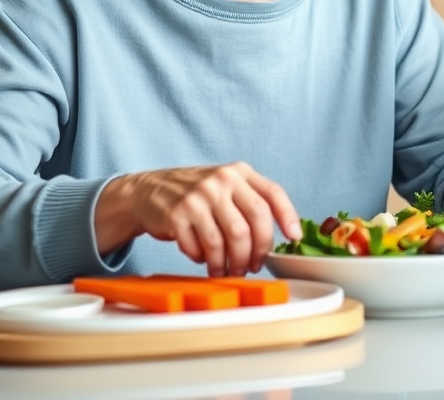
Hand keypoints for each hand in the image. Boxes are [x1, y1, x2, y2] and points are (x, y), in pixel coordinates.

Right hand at [96, 162, 301, 275]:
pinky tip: (205, 260)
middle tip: (252, 266)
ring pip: (227, 240)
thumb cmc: (196, 193)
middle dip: (256, 251)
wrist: (148, 189)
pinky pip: (200, 248)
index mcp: (239, 172)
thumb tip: (279, 235)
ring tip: (229, 270)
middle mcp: (222, 180)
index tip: (295, 238)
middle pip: (252, 223)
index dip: (288, 217)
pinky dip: (205, 261)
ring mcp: (199, 197)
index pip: (272, 193)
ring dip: (230, 263)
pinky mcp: (177, 216)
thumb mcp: (226, 185)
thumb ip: (250, 201)